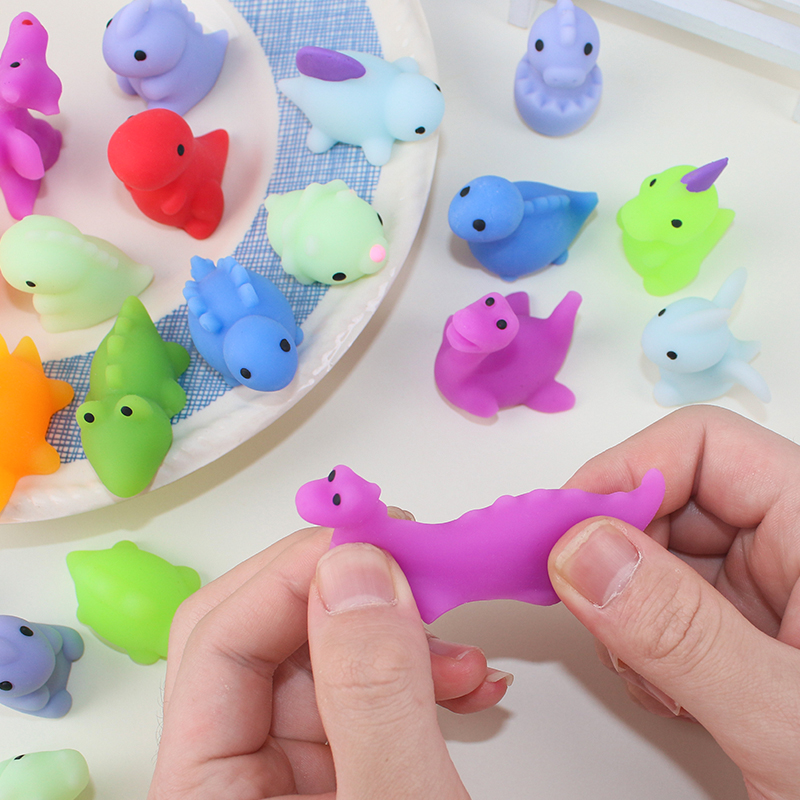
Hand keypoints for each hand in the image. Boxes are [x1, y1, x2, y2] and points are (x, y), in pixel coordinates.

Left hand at [148, 524, 508, 798]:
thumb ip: (372, 693)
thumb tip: (355, 567)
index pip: (219, 639)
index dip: (295, 573)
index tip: (377, 540)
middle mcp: (234, 784)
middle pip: (267, 638)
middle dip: (349, 592)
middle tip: (419, 567)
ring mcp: (289, 782)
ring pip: (324, 661)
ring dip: (395, 632)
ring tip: (463, 646)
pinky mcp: (342, 781)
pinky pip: (366, 699)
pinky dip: (417, 675)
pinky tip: (468, 681)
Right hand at [548, 405, 799, 799]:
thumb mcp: (787, 720)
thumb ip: (683, 634)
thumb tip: (583, 553)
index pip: (707, 447)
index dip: (628, 472)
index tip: (566, 530)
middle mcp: (796, 548)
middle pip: (672, 499)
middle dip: (616, 554)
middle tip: (587, 610)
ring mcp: (771, 590)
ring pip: (657, 553)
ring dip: (624, 609)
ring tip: (650, 677)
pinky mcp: (748, 629)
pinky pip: (665, 604)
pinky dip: (640, 642)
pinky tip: (667, 692)